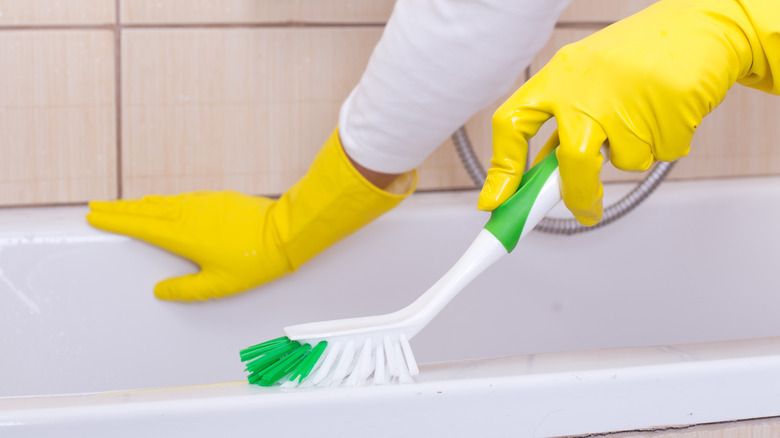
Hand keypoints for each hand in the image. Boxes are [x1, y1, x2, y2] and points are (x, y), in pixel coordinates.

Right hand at [87, 129, 415, 300]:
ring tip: (124, 206)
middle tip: (97, 206)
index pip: (140, 227)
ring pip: (163, 202)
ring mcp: (203, 203)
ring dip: (141, 204)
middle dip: (120, 209)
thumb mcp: (218, 285)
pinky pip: (181, 199)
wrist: (285, 233)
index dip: (116, 221)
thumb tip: (161, 290)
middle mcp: (188, 214)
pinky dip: (164, 201)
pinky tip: (164, 204)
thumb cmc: (254, 261)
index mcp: (182, 235)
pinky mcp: (217, 199)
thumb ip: (186, 289)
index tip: (95, 217)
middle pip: (145, 210)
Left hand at [478, 0, 773, 225]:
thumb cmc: (635, 57)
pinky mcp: (669, 111)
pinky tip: (668, 112)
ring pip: (624, 161)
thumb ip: (561, 126)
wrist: (700, 25)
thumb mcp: (585, 82)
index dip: (502, 169)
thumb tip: (539, 179)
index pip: (512, 124)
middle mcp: (587, 89)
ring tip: (645, 115)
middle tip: (586, 210)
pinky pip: (659, 154)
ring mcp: (629, 100)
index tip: (495, 202)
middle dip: (580, 195)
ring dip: (634, 152)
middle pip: (574, 162)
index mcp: (557, 77)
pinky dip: (664, 143)